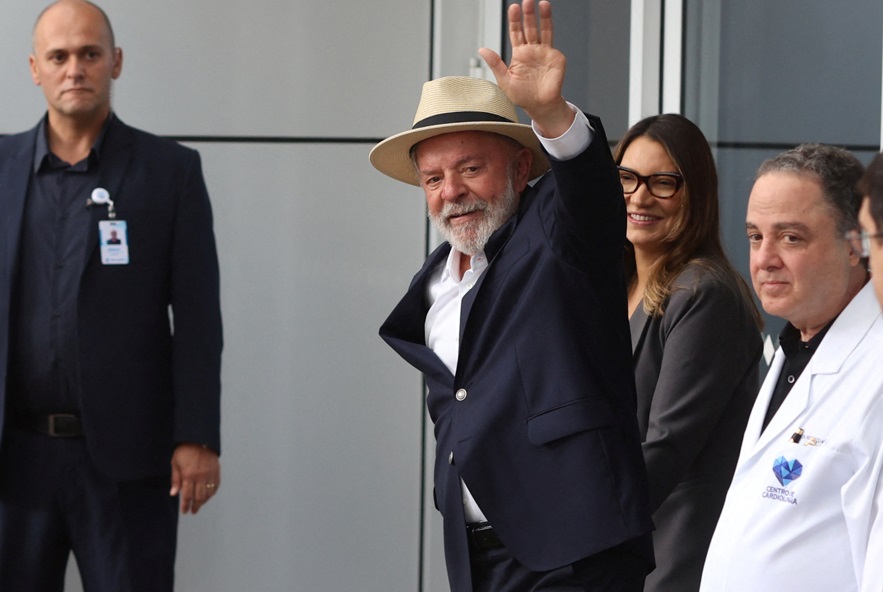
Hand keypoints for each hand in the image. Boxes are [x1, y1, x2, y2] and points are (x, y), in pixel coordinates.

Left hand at [170, 443, 220, 513]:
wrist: (199, 439)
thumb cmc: (184, 450)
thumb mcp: (175, 463)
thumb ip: (175, 480)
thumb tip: (174, 493)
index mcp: (189, 476)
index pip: (187, 496)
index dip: (186, 505)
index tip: (185, 511)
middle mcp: (200, 477)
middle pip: (199, 497)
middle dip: (196, 506)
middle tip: (193, 511)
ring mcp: (210, 475)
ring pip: (208, 493)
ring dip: (204, 501)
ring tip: (200, 504)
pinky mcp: (216, 471)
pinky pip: (216, 486)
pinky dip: (212, 493)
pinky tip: (208, 495)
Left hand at [478, 0, 572, 136]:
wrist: (539, 106)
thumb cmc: (522, 96)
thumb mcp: (504, 80)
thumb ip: (495, 64)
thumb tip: (482, 49)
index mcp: (519, 53)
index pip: (516, 32)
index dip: (515, 20)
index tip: (513, 7)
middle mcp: (532, 50)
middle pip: (530, 27)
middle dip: (529, 14)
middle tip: (527, 1)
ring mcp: (545, 53)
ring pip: (545, 31)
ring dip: (545, 17)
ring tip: (543, 4)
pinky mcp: (556, 59)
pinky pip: (553, 48)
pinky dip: (550, 42)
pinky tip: (546, 42)